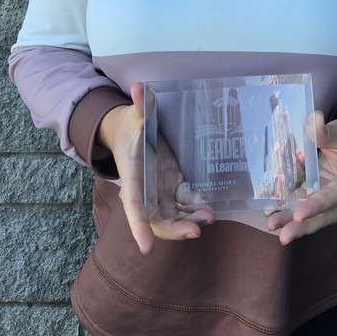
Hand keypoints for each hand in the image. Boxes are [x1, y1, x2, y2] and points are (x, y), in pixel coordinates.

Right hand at [97, 82, 213, 254]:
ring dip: (189, 220)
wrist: (126, 131)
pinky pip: (183, 204)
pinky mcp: (171, 186)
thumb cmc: (130, 123)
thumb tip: (140, 87)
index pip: (133, 205)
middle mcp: (144, 190)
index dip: (139, 227)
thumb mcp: (134, 113)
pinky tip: (209, 209)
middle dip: (175, 229)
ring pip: (172, 216)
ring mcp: (158, 191)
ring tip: (209, 216)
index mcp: (132, 176)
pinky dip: (195, 209)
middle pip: (156, 220)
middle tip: (197, 230)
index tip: (146, 248)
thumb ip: (140, 104)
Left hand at [266, 110, 336, 245]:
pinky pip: (305, 207)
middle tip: (283, 236)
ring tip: (272, 224)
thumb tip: (314, 120)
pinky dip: (290, 210)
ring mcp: (334, 201)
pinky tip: (272, 212)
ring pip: (314, 216)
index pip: (336, 196)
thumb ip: (325, 133)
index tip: (299, 214)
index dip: (317, 205)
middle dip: (303, 226)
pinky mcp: (321, 197)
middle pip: (325, 215)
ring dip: (292, 222)